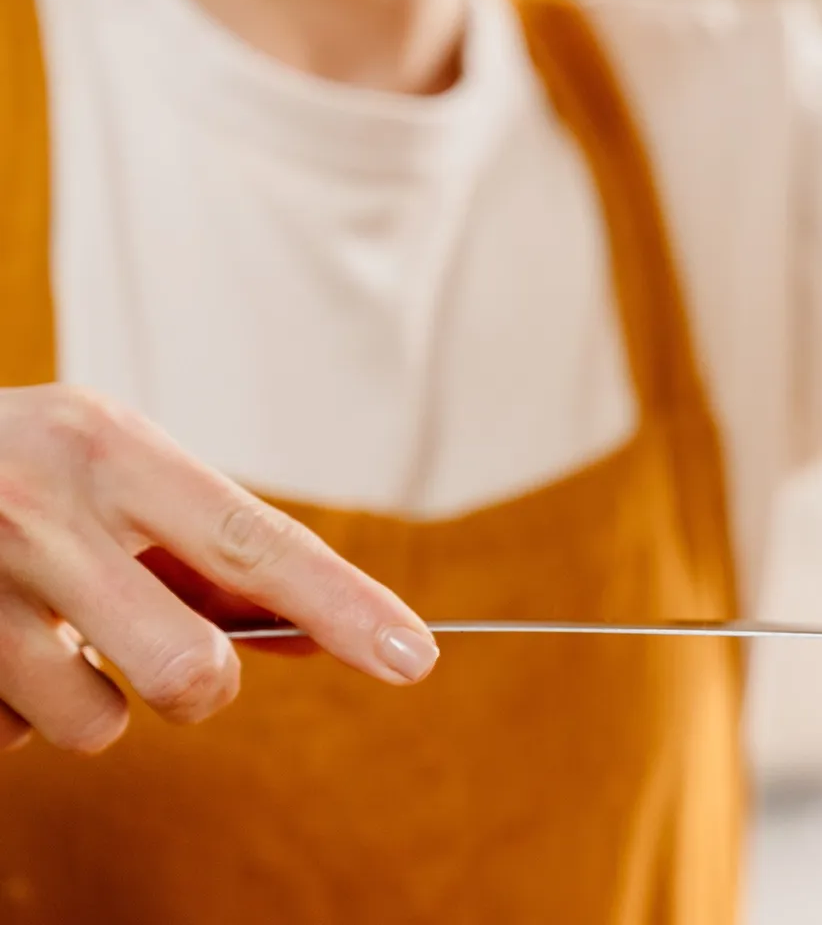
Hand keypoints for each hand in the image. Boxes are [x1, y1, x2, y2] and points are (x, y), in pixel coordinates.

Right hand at [0, 385, 437, 754]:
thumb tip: (323, 635)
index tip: (415, 657)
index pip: (254, 542)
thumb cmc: (15, 476)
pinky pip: (8, 738)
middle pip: (189, 670)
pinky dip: (8, 709)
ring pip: (94, 725)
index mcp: (108, 447)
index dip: (344, 606)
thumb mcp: (109, 477)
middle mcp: (38, 508)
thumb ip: (206, 554)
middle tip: (162, 656)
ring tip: (37, 635)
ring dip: (82, 701)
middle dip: (198, 688)